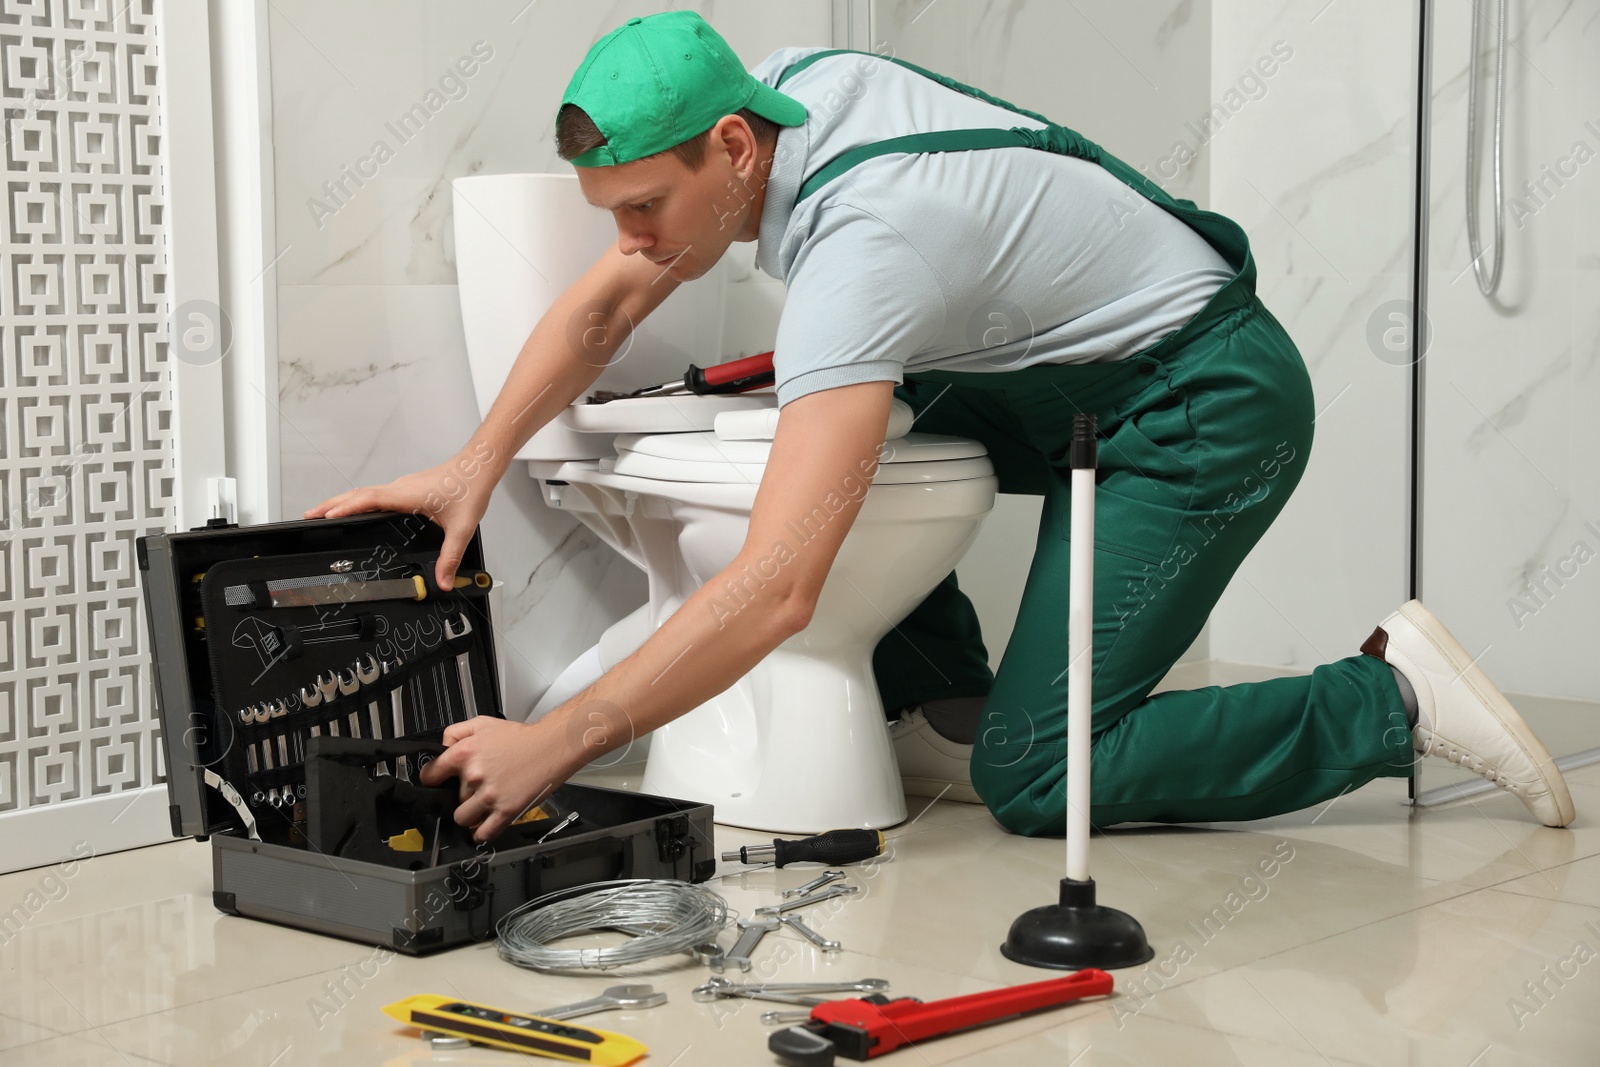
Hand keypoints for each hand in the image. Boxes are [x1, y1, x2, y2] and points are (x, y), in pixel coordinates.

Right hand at [304, 443, 500, 590]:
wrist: (478, 466)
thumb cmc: (470, 487)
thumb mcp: (461, 529)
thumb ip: (450, 557)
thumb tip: (442, 580)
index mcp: (405, 495)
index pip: (366, 500)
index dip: (343, 508)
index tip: (323, 516)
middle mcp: (400, 488)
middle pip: (357, 495)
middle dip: (331, 505)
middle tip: (309, 515)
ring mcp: (402, 487)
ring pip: (365, 493)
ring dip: (343, 501)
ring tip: (324, 513)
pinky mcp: (407, 488)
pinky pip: (375, 494)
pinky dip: (359, 500)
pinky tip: (358, 509)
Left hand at [418, 716, 578, 842]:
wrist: (551, 746)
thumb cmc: (521, 737)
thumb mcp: (482, 723)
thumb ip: (455, 733)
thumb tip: (441, 748)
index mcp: (464, 754)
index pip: (430, 776)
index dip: (433, 779)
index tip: (438, 783)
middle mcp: (474, 776)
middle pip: (451, 799)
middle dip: (462, 794)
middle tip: (477, 787)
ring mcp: (489, 796)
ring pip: (462, 818)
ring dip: (469, 814)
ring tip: (481, 805)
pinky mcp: (505, 811)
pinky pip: (483, 832)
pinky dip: (480, 833)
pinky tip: (483, 826)